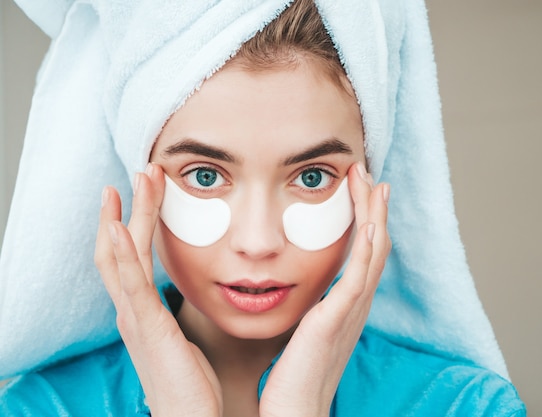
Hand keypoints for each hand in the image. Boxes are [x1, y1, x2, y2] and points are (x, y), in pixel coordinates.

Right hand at [94, 164, 222, 416]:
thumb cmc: (192, 385)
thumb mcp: (185, 339)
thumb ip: (181, 314)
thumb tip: (198, 292)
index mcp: (141, 312)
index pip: (132, 257)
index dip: (136, 221)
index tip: (149, 189)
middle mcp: (131, 311)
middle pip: (120, 248)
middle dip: (129, 208)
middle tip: (142, 170)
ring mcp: (135, 319)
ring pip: (121, 257)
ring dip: (125, 216)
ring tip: (131, 181)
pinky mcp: (147, 330)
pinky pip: (130, 286)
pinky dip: (121, 255)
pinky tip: (117, 227)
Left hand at [259, 162, 390, 416]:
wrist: (294, 412)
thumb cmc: (293, 376)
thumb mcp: (304, 332)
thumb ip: (310, 308)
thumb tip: (304, 292)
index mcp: (346, 305)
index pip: (364, 253)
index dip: (366, 219)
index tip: (360, 191)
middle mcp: (355, 304)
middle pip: (375, 245)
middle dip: (374, 208)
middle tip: (370, 175)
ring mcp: (350, 312)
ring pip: (373, 253)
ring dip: (373, 216)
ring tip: (372, 183)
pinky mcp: (336, 321)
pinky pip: (358, 278)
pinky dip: (367, 249)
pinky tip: (368, 224)